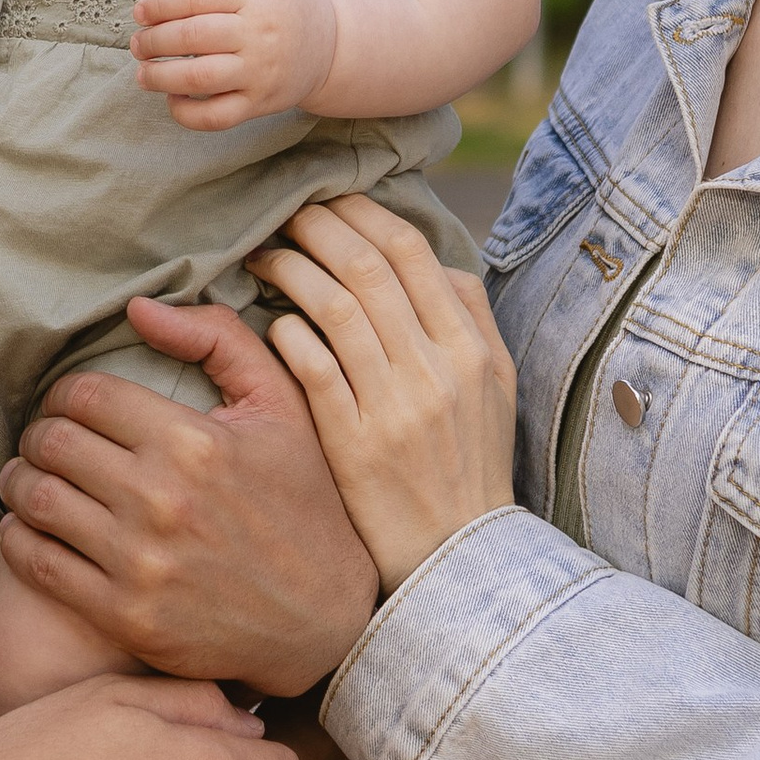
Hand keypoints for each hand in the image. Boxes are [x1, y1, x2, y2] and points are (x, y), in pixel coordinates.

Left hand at [0, 297, 378, 694]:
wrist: (324, 619)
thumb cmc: (303, 502)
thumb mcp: (283, 406)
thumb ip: (217, 339)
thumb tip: (137, 309)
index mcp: (194, 442)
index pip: (86, 395)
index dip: (64, 394)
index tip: (69, 406)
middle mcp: (161, 500)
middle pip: (53, 443)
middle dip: (39, 434)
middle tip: (45, 440)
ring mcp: (140, 562)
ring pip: (35, 500)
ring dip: (20, 482)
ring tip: (30, 478)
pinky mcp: (125, 614)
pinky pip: (38, 563)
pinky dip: (17, 539)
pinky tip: (29, 528)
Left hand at [132, 0, 338, 128]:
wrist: (331, 40)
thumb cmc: (281, 1)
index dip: (159, 6)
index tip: (140, 13)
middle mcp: (259, 32)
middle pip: (191, 36)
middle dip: (153, 41)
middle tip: (138, 44)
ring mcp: (260, 71)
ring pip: (198, 78)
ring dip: (159, 76)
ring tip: (144, 73)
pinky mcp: (261, 104)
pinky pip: (216, 117)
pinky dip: (185, 113)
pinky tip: (172, 99)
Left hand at [251, 195, 518, 593]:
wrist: (460, 558)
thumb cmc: (471, 467)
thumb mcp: (495, 389)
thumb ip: (471, 320)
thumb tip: (435, 264)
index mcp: (470, 347)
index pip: (411, 251)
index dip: (362, 213)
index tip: (328, 201)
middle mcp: (436, 368)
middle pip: (366, 266)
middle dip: (317, 227)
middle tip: (283, 215)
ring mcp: (395, 406)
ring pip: (335, 307)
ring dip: (292, 269)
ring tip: (265, 258)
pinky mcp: (355, 444)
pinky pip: (314, 367)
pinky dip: (290, 332)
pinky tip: (273, 322)